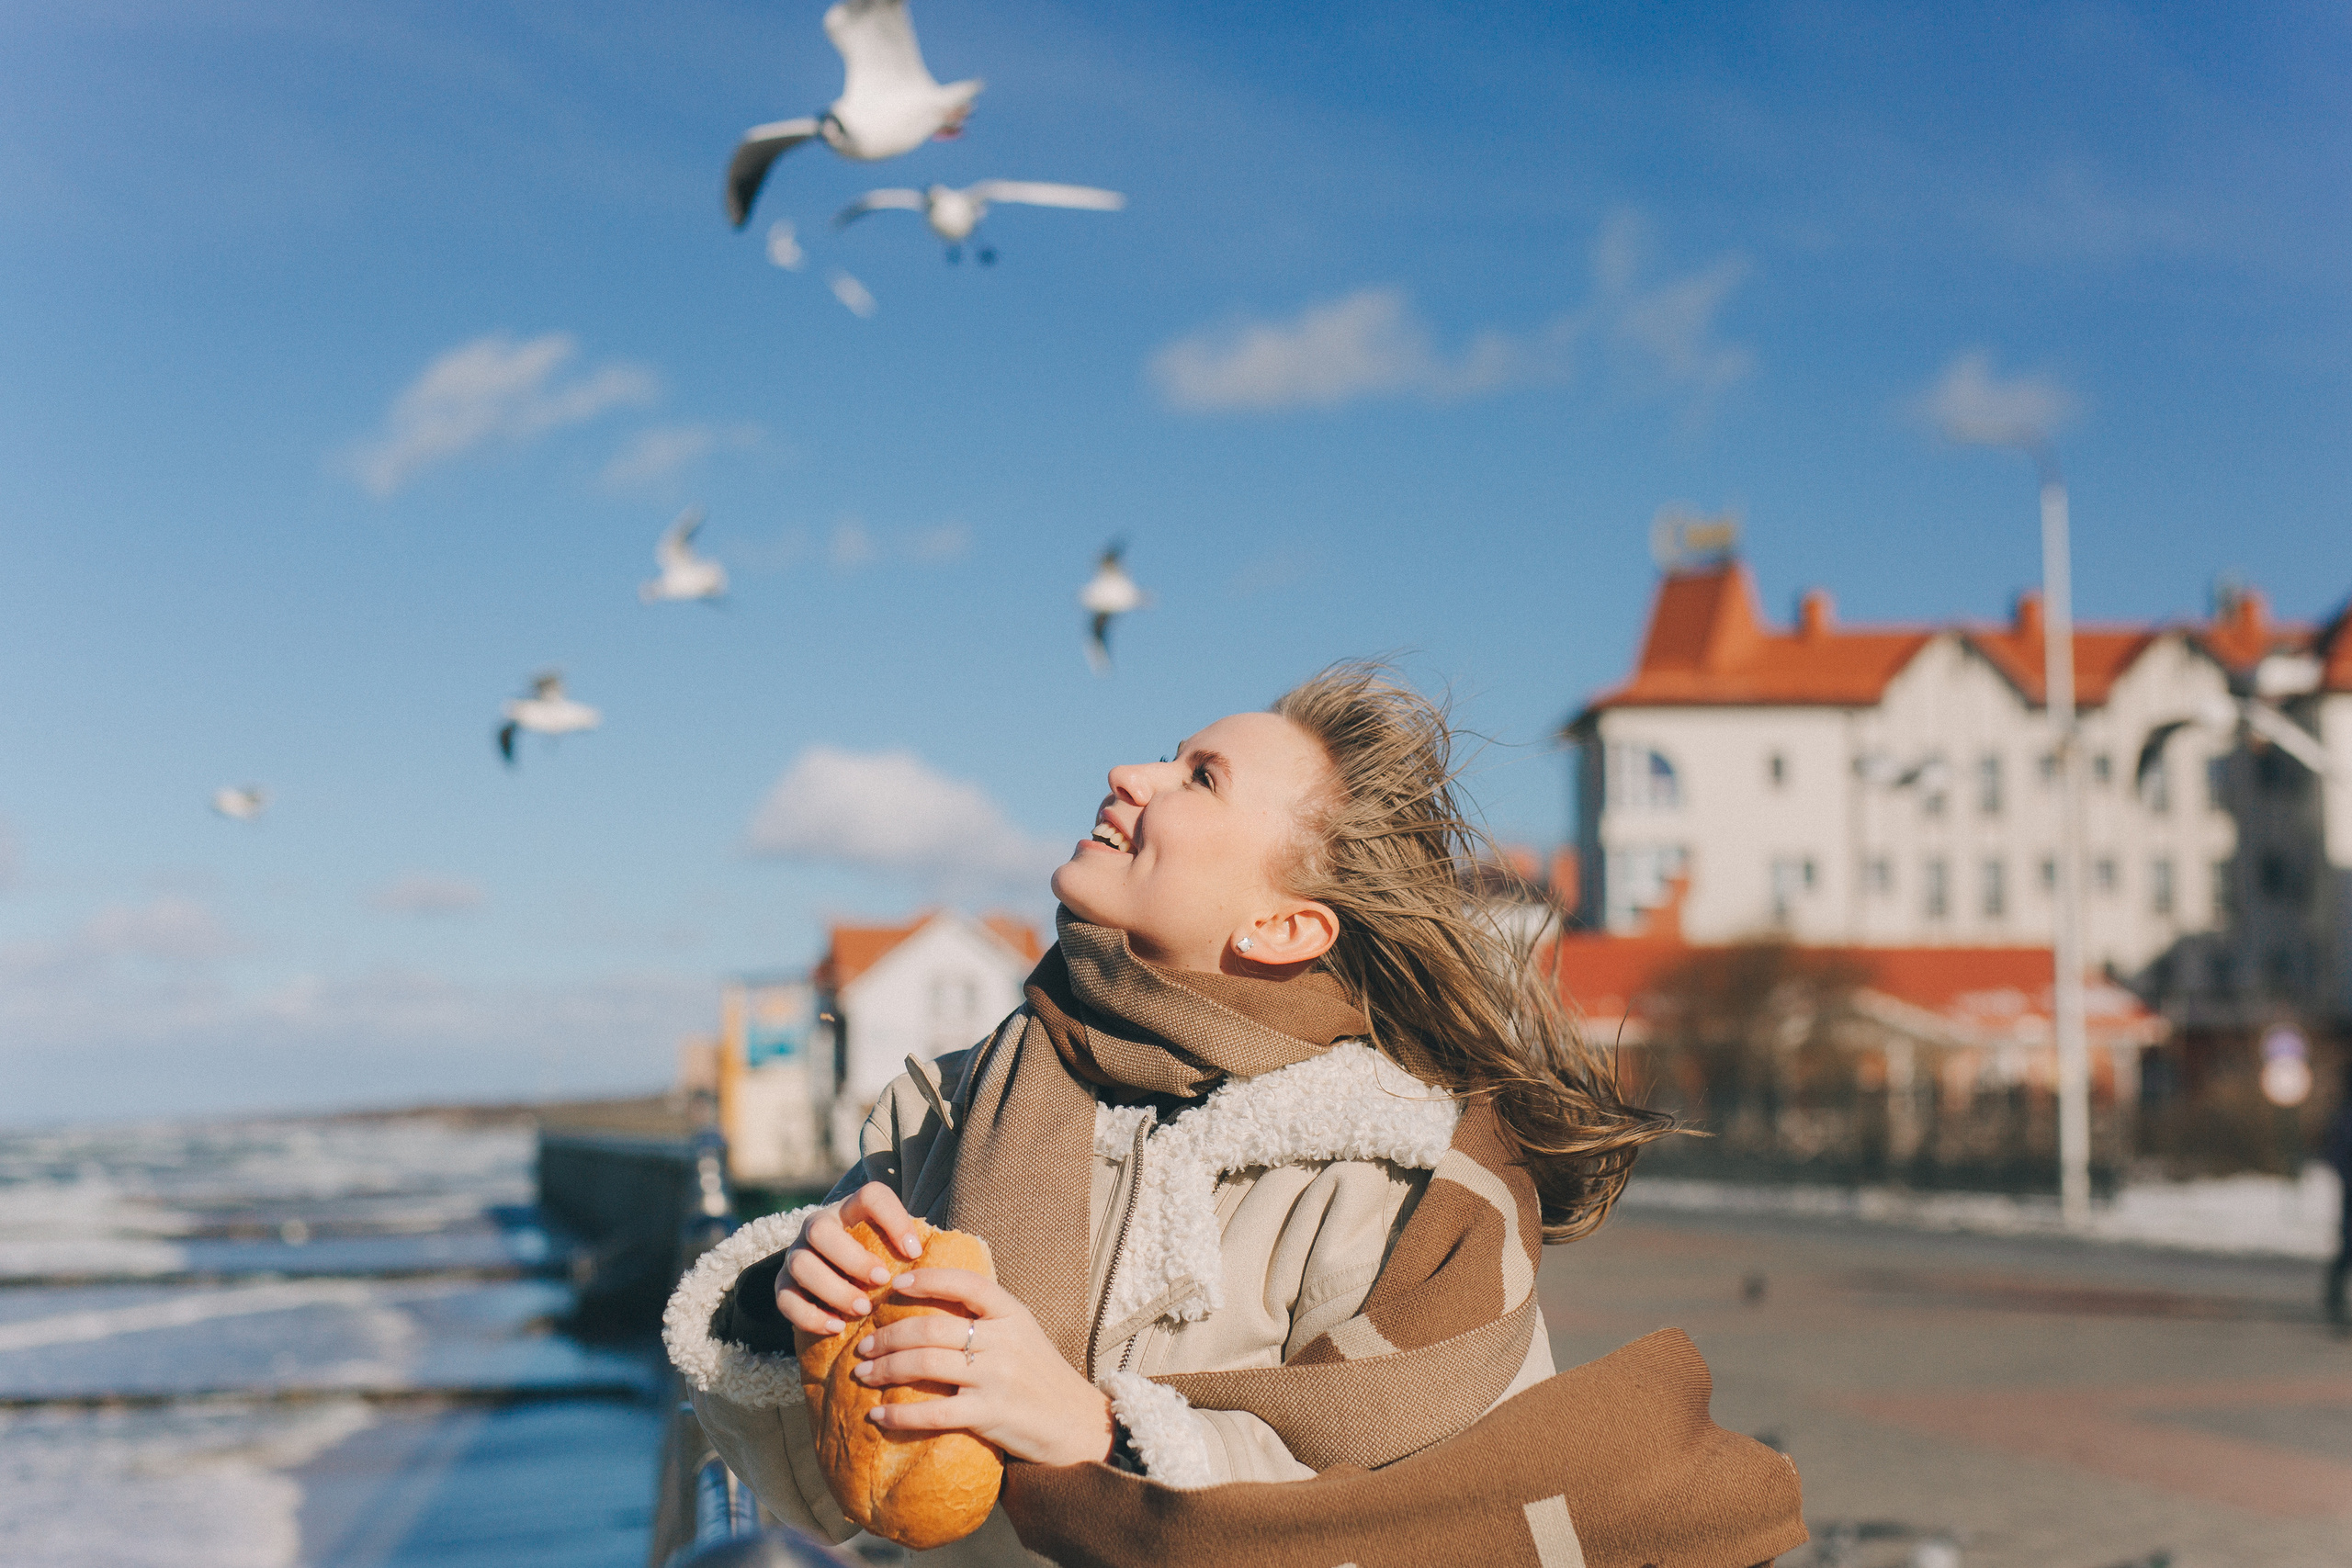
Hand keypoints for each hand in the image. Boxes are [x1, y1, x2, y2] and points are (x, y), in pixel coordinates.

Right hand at [772, 1182, 924, 1335]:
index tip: (915, 1251)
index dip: (893, 1219)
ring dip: (833, 1289)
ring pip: (802, 1264)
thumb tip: (950, 1269)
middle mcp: (819, 1225)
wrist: (841, 1280)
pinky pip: (785, 1299)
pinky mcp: (783, 1284)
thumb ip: (913, 1251)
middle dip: (852, 1259)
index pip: (871, 1196)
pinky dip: (810, 1315)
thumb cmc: (881, 1263)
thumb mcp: (895, 1249)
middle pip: (821, 1231)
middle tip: (881, 1281)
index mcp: (851, 1209)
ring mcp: (796, 1254)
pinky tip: (837, 1326)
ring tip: (863, 1309)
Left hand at [853, 1267, 1113, 1467]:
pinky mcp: (991, 1415)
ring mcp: (997, 1377)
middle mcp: (1004, 1340)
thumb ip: (986, 1317)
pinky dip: (900, 1414)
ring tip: (863, 1374)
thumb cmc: (1040, 1376)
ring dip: (885, 1369)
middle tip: (863, 1344)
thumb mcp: (1022, 1333)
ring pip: (925, 1365)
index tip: (894, 1285)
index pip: (965, 1284)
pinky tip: (879, 1415)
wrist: (1077, 1424)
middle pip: (931, 1328)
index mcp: (1012, 1313)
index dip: (927, 1279)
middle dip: (888, 1336)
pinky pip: (934, 1413)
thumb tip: (930, 1299)